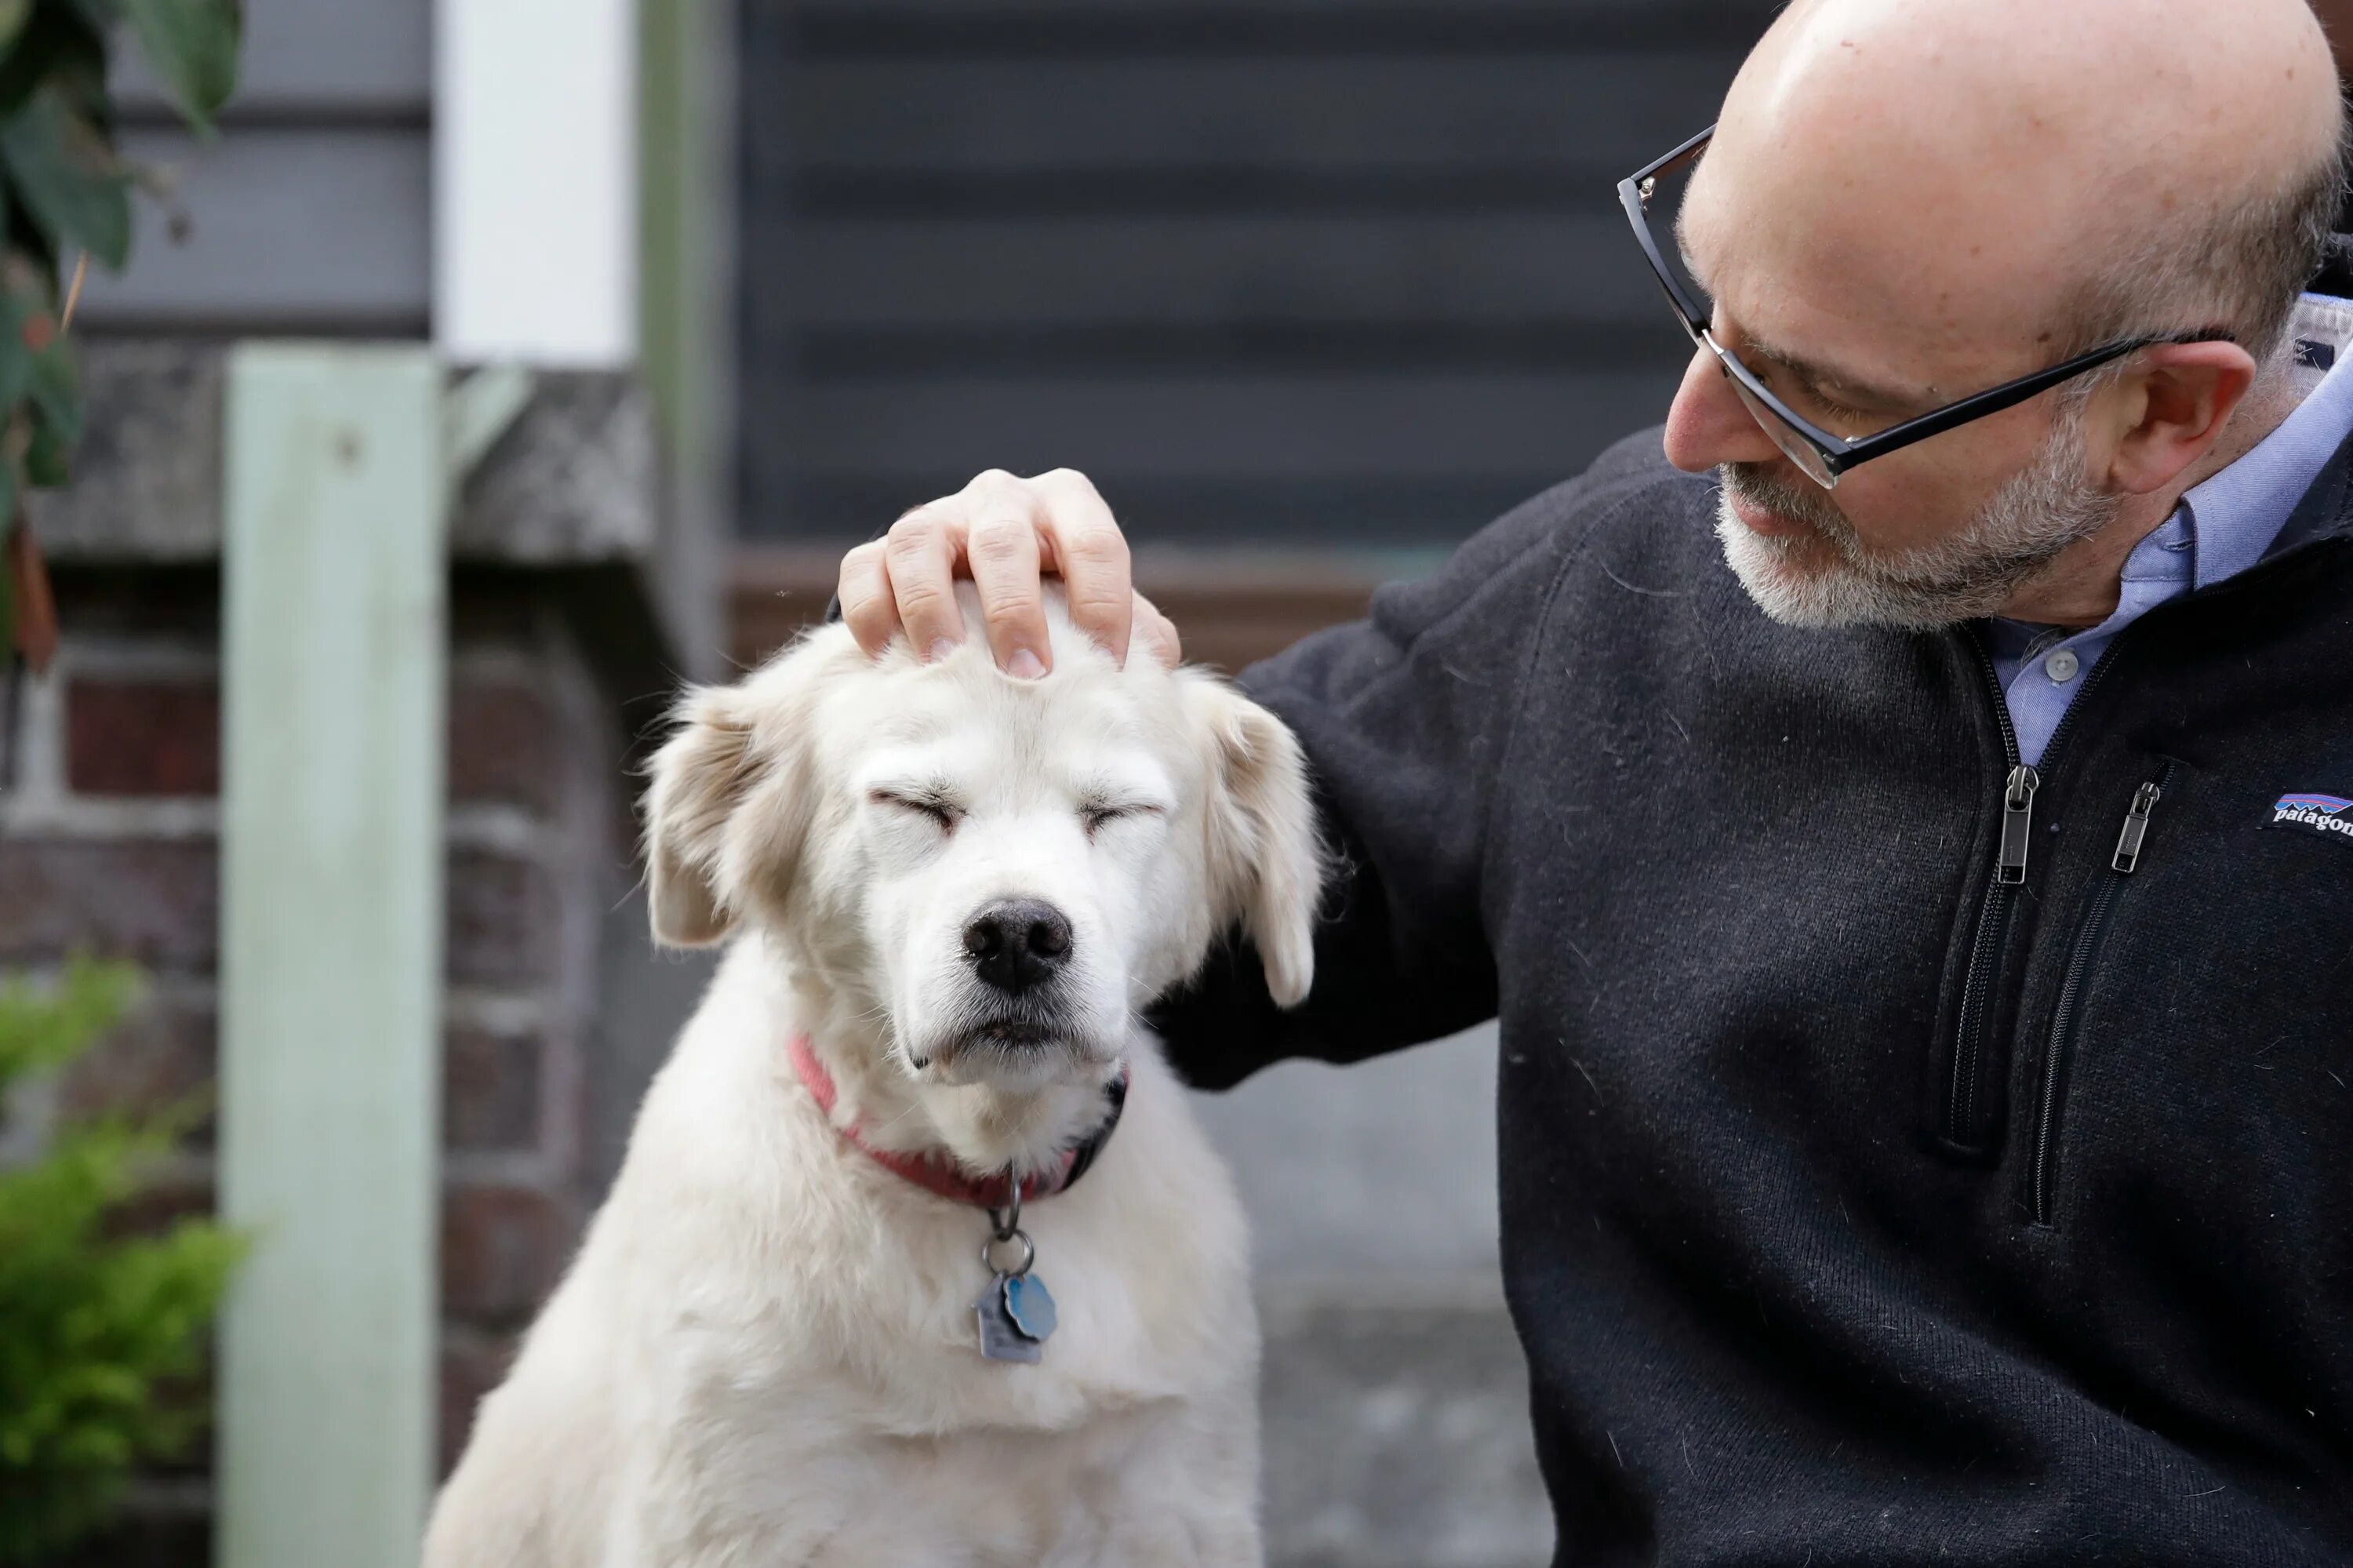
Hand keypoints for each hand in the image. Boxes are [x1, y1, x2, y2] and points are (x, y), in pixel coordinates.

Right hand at [837, 468, 1180, 674]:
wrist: (986, 601)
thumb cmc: (1064, 610)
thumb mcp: (1103, 610)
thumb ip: (1137, 632)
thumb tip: (1153, 664)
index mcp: (1067, 506)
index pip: (1094, 541)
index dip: (1105, 602)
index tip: (1109, 665)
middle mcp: (1000, 500)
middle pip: (1003, 537)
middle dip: (1015, 608)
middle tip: (1028, 673)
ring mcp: (935, 520)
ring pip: (920, 541)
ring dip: (931, 604)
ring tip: (943, 664)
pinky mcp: (879, 551)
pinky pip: (864, 568)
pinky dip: (871, 611)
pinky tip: (886, 658)